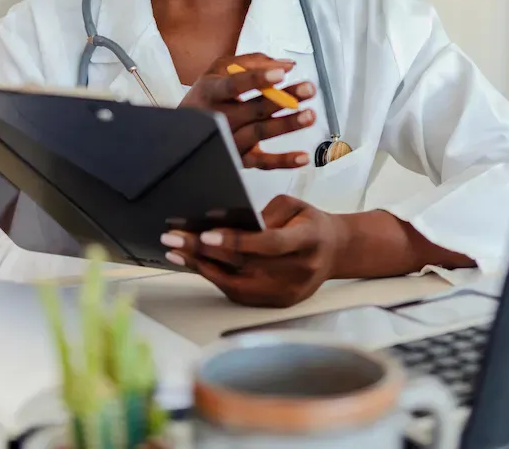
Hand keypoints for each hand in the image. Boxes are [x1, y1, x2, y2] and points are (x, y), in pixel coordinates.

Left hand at [160, 195, 348, 307]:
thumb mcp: (294, 205)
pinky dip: (216, 278)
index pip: (268, 244)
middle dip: (205, 251)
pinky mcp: (278, 303)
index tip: (205, 234)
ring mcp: (288, 291)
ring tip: (176, 252)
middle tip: (174, 239)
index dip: (236, 240)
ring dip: (203, 267)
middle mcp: (298, 270)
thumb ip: (264, 213)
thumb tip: (226, 222)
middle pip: (246, 265)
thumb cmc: (310, 224)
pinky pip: (240, 294)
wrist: (334, 252)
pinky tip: (197, 264)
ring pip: (237, 284)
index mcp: (308, 240)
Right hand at [179, 54, 316, 169]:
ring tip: (309, 115)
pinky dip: (283, 161)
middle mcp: (219, 117)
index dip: (258, 79)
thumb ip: (252, 62)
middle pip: (254, 109)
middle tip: (308, 89)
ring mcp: (228, 139)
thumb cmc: (207, 96)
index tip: (280, 74)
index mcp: (212, 91)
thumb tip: (287, 65)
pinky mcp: (238, 159)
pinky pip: (262, 163)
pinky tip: (302, 156)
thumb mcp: (220, 70)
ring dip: (286, 125)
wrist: (183, 130)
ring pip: (259, 133)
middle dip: (283, 99)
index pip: (235, 85)